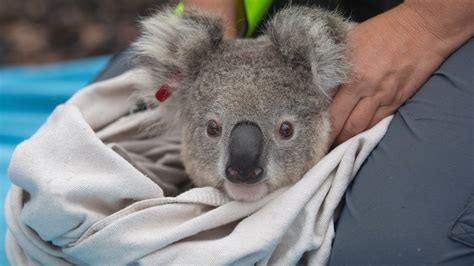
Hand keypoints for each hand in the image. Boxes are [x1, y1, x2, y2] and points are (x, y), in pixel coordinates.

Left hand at [329, 2, 472, 144]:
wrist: (423, 28)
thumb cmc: (383, 31)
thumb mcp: (350, 43)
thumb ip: (335, 65)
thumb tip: (319, 84)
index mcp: (352, 77)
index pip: (331, 110)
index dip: (321, 126)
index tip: (311, 135)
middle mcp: (367, 91)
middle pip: (346, 125)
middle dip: (333, 140)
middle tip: (321, 148)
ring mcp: (385, 98)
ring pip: (363, 128)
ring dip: (349, 140)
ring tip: (337, 147)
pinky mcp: (399, 100)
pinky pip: (379, 122)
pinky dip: (367, 131)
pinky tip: (358, 136)